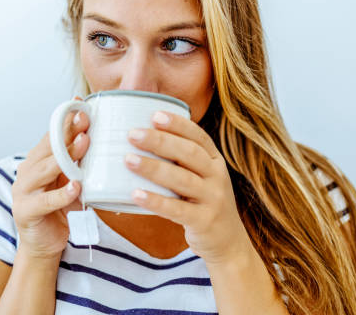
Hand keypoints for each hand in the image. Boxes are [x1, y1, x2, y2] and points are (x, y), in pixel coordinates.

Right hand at [12, 98, 89, 259]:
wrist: (44, 244)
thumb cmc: (60, 209)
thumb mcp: (71, 181)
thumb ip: (78, 163)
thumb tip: (98, 138)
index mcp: (37, 161)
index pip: (51, 135)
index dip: (66, 120)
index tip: (82, 105)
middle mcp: (27, 171)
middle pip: (48, 148)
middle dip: (67, 132)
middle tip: (85, 119)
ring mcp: (23, 191)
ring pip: (45, 169)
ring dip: (66, 156)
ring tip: (85, 143)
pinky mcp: (25, 211)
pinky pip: (46, 200)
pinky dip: (62, 193)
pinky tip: (77, 186)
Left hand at [125, 111, 251, 264]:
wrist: (228, 242)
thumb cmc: (203, 202)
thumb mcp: (200, 177)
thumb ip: (180, 161)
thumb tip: (140, 138)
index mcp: (215, 160)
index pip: (198, 136)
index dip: (178, 124)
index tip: (155, 115)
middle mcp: (217, 176)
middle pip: (189, 153)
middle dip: (160, 141)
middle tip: (132, 134)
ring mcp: (213, 199)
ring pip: (183, 179)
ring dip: (154, 168)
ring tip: (128, 159)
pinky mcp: (204, 221)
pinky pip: (177, 210)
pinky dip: (156, 201)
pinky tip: (136, 194)